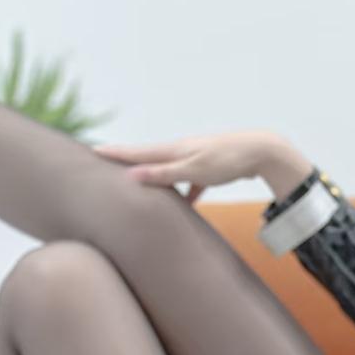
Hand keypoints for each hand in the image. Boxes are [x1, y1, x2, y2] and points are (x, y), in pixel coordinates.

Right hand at [91, 128, 278, 205]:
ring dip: (153, 176)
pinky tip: (186, 204)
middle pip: (148, 157)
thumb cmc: (228, 160)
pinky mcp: (210, 167)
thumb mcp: (194, 170)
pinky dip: (184, 191)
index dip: (115, 153)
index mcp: (174, 150)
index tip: (92, 150)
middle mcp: (182, 151)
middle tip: (105, 159)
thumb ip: (164, 174)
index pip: (138, 152)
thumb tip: (132, 175)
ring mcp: (196, 158)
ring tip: (138, 182)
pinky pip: (190, 180)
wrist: (262, 151)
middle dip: (128, 160)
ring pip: (169, 169)